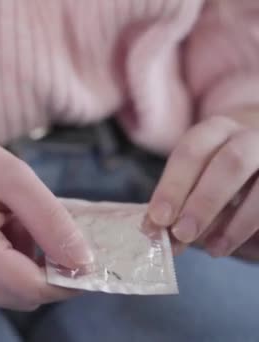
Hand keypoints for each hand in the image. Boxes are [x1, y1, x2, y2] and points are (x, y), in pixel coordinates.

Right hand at [0, 129, 93, 310]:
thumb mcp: (13, 177)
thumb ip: (51, 221)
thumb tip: (84, 262)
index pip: (33, 288)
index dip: (69, 278)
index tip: (89, 254)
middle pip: (24, 295)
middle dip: (46, 267)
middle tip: (40, 223)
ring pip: (11, 292)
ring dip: (27, 264)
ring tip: (12, 221)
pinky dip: (9, 263)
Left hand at [147, 113, 258, 258]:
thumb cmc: (218, 172)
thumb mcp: (195, 179)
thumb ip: (176, 204)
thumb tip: (154, 231)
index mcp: (215, 130)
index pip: (191, 152)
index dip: (173, 186)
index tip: (159, 218)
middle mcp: (249, 137)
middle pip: (229, 163)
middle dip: (204, 202)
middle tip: (183, 234)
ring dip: (235, 222)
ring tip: (212, 249)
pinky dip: (249, 226)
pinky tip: (229, 244)